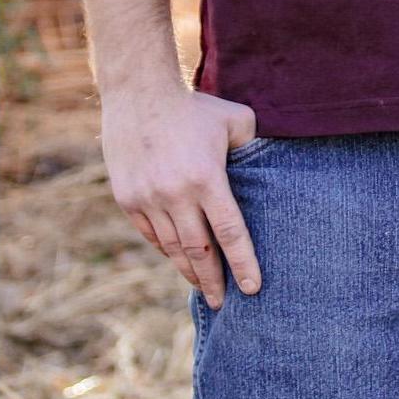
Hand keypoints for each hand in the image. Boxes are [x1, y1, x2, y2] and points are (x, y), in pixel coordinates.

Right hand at [101, 86, 263, 309]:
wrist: (138, 94)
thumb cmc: (194, 107)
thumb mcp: (235, 120)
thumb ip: (254, 146)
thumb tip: (270, 168)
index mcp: (206, 179)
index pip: (230, 232)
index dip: (242, 263)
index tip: (253, 288)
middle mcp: (175, 195)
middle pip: (199, 251)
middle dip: (213, 280)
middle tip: (223, 303)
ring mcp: (148, 199)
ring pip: (173, 247)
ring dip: (189, 270)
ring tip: (203, 287)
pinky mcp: (128, 199)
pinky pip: (151, 234)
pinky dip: (167, 249)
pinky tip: (180, 258)